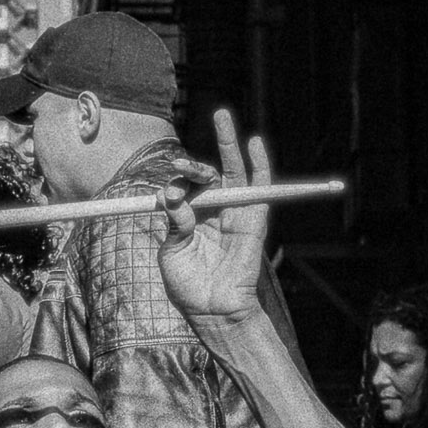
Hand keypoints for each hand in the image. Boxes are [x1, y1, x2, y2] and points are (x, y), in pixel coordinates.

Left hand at [159, 108, 271, 324]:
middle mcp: (212, 211)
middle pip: (207, 175)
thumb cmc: (189, 287)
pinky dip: (259, 164)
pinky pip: (259, 188)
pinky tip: (253, 142)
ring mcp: (234, 213)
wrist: (213, 311)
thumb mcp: (172, 253)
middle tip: (181, 162)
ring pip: (232, 172)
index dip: (176, 184)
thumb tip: (171, 198)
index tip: (167, 195)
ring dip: (228, 144)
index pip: (184, 187)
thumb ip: (174, 225)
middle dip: (193, 164)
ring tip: (221, 115)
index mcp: (189, 217)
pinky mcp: (253, 220)